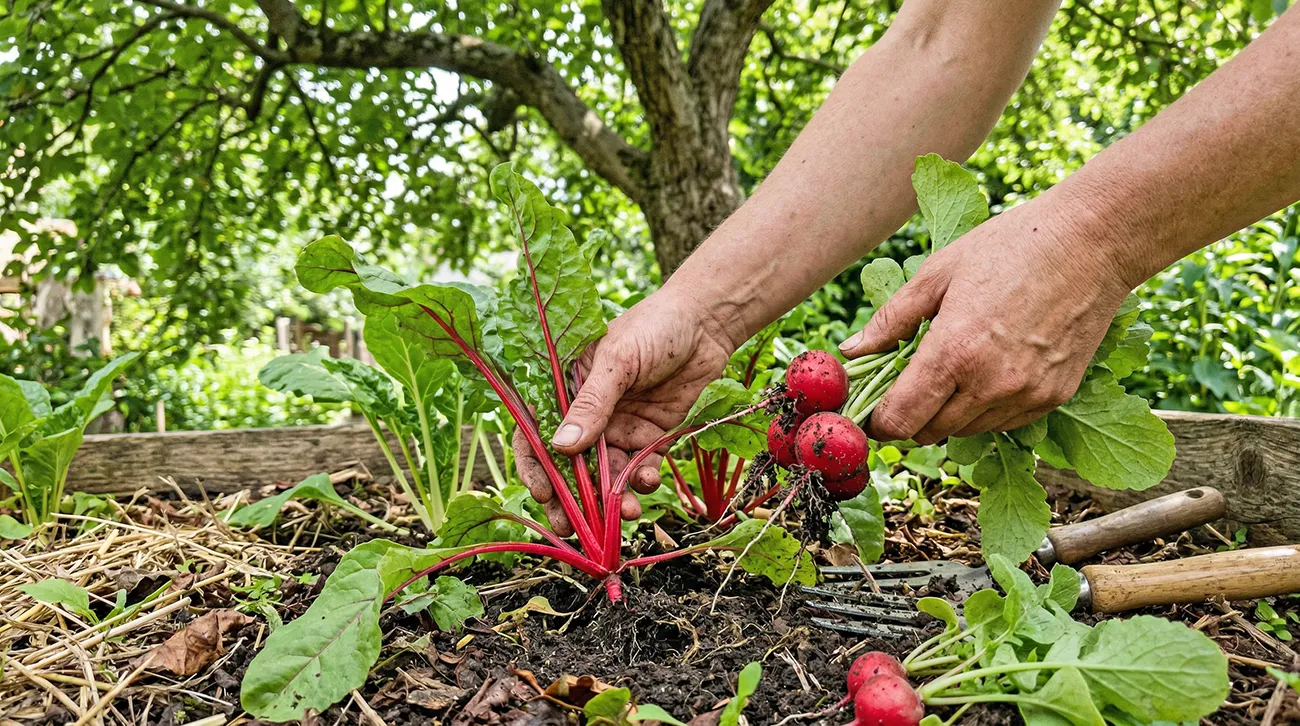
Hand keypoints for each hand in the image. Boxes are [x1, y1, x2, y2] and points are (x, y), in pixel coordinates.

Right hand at [513, 287, 737, 534]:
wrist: (708, 323)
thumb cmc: (654, 327)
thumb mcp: (617, 360)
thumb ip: (592, 404)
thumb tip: (561, 447)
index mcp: (566, 389)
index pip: (537, 433)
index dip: (536, 466)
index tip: (543, 494)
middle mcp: (589, 413)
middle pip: (571, 464)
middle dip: (571, 498)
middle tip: (572, 528)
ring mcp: (620, 426)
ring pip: (607, 474)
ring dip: (612, 497)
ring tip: (624, 513)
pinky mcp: (651, 435)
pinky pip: (640, 468)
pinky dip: (642, 481)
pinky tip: (647, 482)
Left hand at [838, 201, 1130, 444]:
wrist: (1092, 241)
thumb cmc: (1010, 247)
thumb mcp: (937, 273)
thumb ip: (890, 321)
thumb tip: (850, 351)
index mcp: (954, 353)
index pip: (900, 420)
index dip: (879, 421)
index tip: (872, 408)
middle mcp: (991, 385)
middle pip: (929, 432)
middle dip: (910, 416)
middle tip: (906, 385)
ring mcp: (1026, 395)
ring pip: (966, 432)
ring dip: (947, 413)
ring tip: (950, 370)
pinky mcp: (1054, 398)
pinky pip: (1003, 423)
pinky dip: (984, 409)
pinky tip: (986, 372)